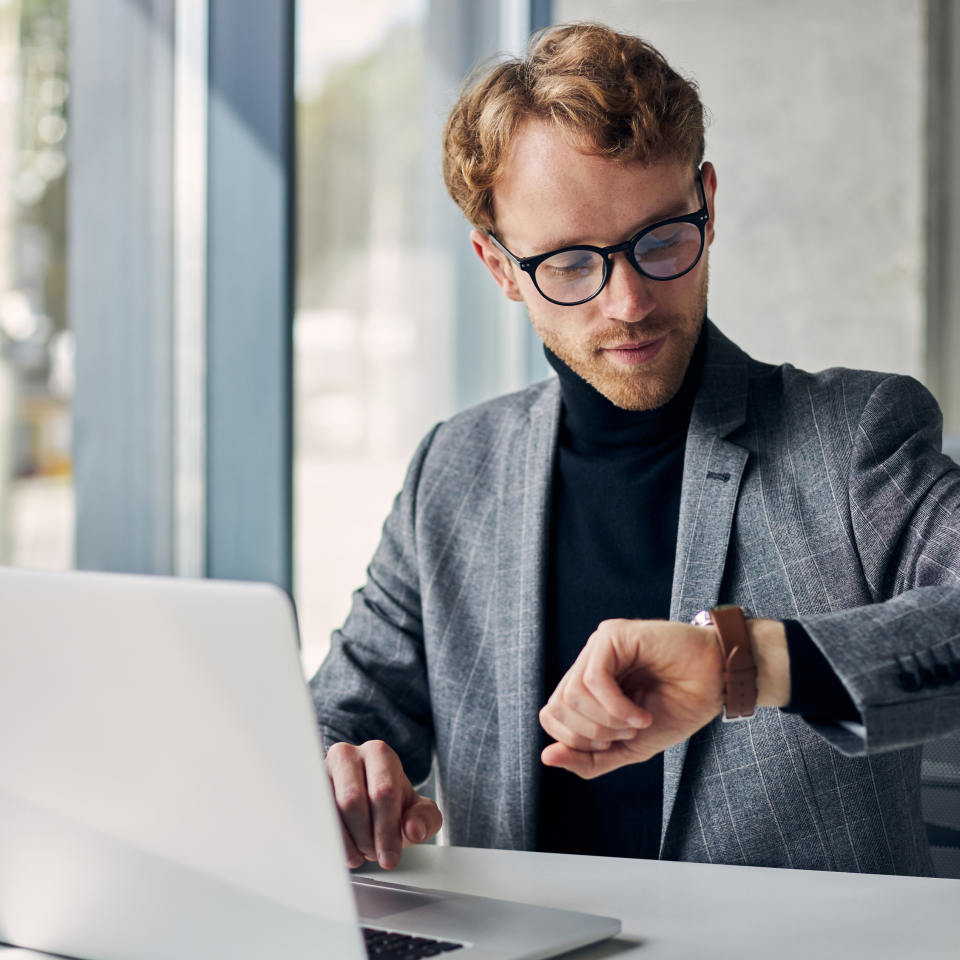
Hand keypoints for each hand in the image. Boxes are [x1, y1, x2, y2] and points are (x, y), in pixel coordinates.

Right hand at [325, 740, 441, 869]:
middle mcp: (348, 754)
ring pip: (329, 811)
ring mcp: (322, 770)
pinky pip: (312, 818)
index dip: (387, 830)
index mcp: (379, 753)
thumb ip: (426, 819)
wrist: (367, 802)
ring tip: (360, 854)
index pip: (383, 791)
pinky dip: (329, 841)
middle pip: (353, 800)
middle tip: (374, 855)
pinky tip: (342, 851)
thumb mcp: (418, 811)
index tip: (389, 858)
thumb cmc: (392, 806)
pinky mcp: (305, 789)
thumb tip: (413, 829)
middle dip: (366, 837)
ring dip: (346, 842)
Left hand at [539, 618, 788, 778]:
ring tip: (638, 723)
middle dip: (591, 734)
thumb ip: (589, 758)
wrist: (718, 685)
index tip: (615, 744)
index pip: (551, 716)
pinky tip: (641, 716)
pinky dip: (615, 707)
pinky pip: (593, 679)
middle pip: (556, 707)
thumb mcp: (629, 747)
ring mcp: (599, 646)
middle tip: (628, 734)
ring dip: (607, 721)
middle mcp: (587, 662)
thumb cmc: (678, 709)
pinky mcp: (613, 635)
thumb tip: (546, 758)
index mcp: (586, 686)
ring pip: (572, 694)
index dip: (576, 741)